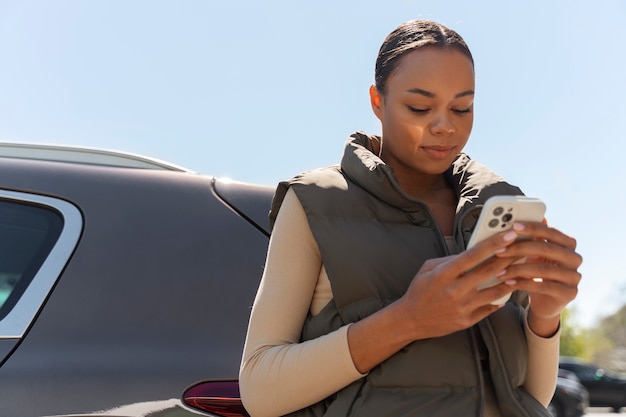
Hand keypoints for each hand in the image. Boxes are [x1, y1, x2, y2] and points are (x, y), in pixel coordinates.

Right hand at [396, 228, 523, 339]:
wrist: (410, 320)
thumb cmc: (419, 291)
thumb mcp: (427, 268)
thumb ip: (449, 259)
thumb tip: (472, 253)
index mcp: (444, 274)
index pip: (473, 255)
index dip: (493, 243)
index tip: (510, 234)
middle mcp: (455, 291)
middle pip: (489, 271)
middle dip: (509, 257)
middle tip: (524, 248)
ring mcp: (463, 307)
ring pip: (496, 291)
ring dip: (511, 278)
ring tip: (522, 269)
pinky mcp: (468, 320)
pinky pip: (490, 307)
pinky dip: (500, 297)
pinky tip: (506, 289)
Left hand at [494, 221, 581, 336]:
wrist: (545, 302)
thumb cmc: (538, 272)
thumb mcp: (535, 254)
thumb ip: (534, 237)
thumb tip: (525, 217)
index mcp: (568, 244)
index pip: (550, 232)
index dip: (532, 228)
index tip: (512, 226)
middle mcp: (575, 258)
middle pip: (546, 249)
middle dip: (520, 248)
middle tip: (499, 251)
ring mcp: (574, 277)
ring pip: (543, 269)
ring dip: (517, 269)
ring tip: (499, 271)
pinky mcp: (569, 293)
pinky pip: (543, 286)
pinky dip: (523, 283)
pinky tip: (509, 282)